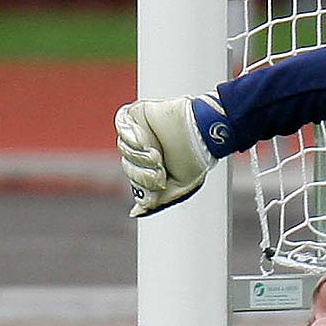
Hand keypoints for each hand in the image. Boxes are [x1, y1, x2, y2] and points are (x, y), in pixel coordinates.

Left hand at [115, 96, 215, 216]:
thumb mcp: (178, 189)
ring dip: (139, 157)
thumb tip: (134, 212)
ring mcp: (140, 130)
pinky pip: (121, 125)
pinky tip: (144, 141)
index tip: (161, 181)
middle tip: (160, 170)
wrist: (203, 132)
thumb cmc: (196, 159)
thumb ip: (156, 202)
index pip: (135, 179)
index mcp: (152, 165)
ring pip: (124, 148)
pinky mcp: (138, 114)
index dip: (143, 183)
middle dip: (142, 173)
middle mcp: (144, 149)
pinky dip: (130, 136)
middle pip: (128, 166)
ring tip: (156, 155)